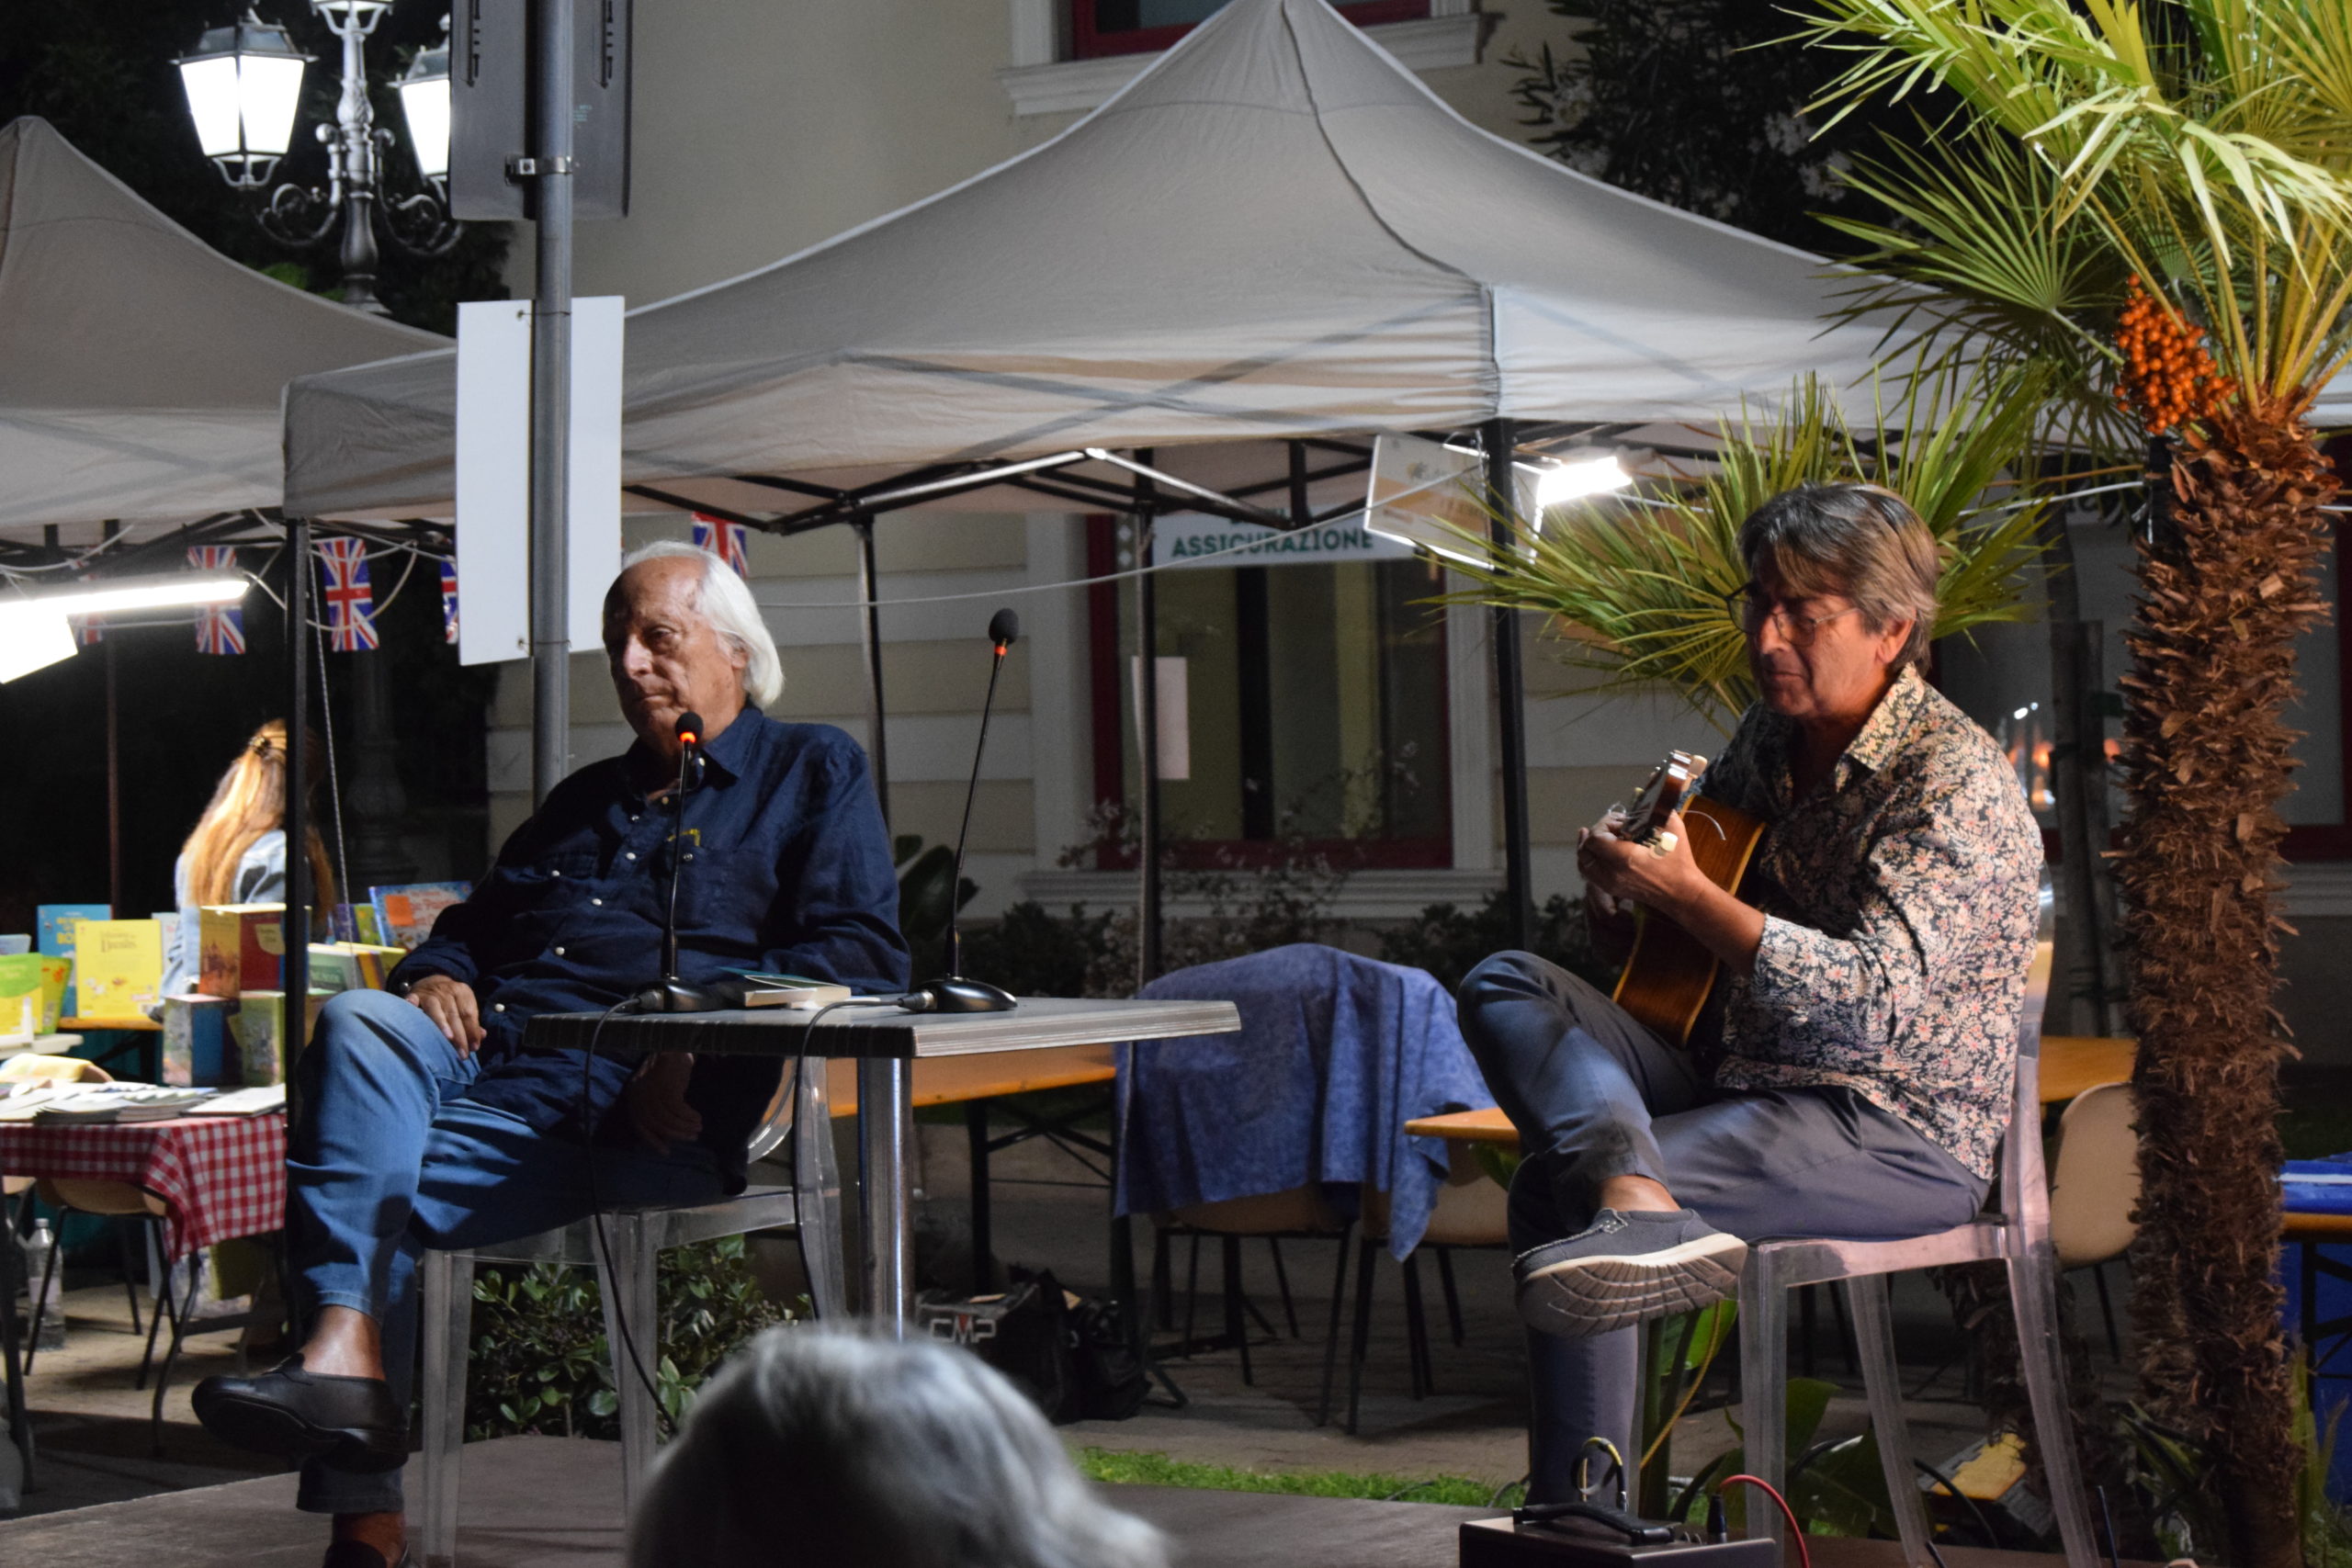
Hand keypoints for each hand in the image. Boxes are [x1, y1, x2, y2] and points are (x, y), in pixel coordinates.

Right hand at [406, 974, 484, 1056]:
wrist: (432, 981)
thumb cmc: (451, 1000)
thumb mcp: (464, 1005)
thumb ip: (472, 1022)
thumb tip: (481, 1036)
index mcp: (462, 992)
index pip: (469, 1013)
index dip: (472, 1031)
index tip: (474, 1047)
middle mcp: (447, 991)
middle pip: (454, 1015)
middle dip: (459, 1036)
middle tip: (462, 1054)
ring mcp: (429, 993)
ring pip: (435, 1010)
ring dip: (442, 1024)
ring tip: (448, 1039)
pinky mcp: (414, 995)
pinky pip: (412, 1000)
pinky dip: (411, 1005)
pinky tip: (412, 1010)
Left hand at [623, 1052, 701, 1151]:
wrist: (675, 1044)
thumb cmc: (669, 1069)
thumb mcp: (657, 1089)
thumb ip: (656, 1107)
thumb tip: (664, 1135)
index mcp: (634, 1096)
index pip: (640, 1125)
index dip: (653, 1140)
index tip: (667, 1151)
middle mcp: (639, 1094)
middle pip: (656, 1123)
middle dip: (675, 1134)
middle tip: (691, 1137)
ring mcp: (652, 1090)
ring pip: (668, 1118)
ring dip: (685, 1126)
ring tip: (697, 1128)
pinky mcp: (666, 1086)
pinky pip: (678, 1109)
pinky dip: (688, 1116)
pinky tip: (697, 1117)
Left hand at [1577, 807, 1708, 919]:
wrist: (1681, 892)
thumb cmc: (1678, 861)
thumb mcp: (1672, 828)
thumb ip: (1658, 806)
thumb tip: (1653, 778)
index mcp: (1624, 858)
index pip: (1595, 838)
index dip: (1603, 824)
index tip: (1620, 822)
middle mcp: (1611, 873)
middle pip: (1585, 850)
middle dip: (1594, 833)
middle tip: (1610, 827)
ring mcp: (1609, 883)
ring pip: (1583, 863)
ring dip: (1587, 847)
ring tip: (1593, 835)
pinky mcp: (1612, 889)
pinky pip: (1589, 874)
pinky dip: (1589, 860)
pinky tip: (1597, 851)